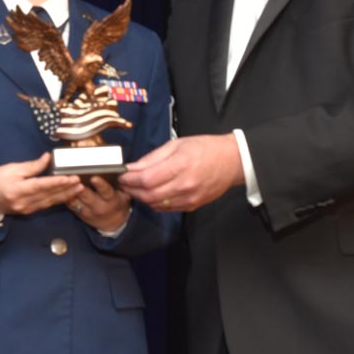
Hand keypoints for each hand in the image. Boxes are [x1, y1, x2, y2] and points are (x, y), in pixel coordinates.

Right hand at [0, 153, 83, 215]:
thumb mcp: (12, 168)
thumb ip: (32, 165)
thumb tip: (48, 158)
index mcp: (17, 190)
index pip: (40, 185)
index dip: (56, 182)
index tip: (69, 177)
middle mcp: (23, 202)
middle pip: (48, 195)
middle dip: (66, 188)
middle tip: (79, 181)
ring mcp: (26, 209)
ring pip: (50, 202)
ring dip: (65, 195)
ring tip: (79, 189)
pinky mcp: (28, 211)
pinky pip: (46, 205)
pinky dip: (58, 200)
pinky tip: (68, 195)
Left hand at [69, 176, 131, 233]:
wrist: (113, 223)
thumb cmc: (118, 203)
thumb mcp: (124, 195)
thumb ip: (122, 184)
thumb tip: (120, 170)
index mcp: (111, 200)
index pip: (106, 192)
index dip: (100, 185)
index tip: (94, 177)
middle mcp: (99, 207)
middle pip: (87, 197)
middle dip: (80, 188)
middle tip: (74, 177)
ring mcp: (87, 211)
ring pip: (76, 201)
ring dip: (69, 191)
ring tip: (63, 180)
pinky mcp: (78, 213)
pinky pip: (70, 204)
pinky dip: (64, 196)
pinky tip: (60, 187)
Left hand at [118, 135, 242, 211]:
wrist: (232, 161)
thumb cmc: (205, 148)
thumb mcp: (177, 144)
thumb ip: (153, 157)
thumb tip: (132, 167)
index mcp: (180, 164)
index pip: (146, 178)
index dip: (129, 179)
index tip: (121, 175)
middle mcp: (185, 184)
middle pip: (148, 195)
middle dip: (131, 190)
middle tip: (124, 183)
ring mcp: (189, 198)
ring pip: (155, 204)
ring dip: (141, 198)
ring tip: (135, 188)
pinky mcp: (192, 206)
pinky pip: (167, 209)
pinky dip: (154, 203)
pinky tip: (151, 194)